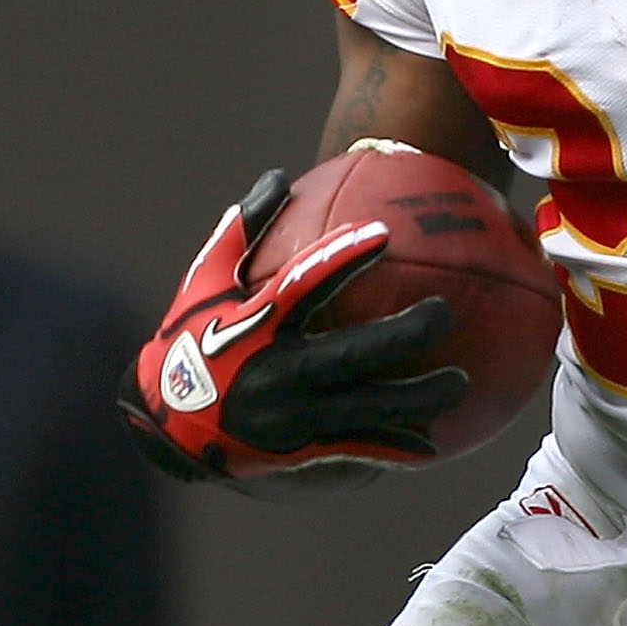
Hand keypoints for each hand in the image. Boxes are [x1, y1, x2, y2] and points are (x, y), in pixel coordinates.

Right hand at [119, 167, 468, 488]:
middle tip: (446, 312)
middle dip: (403, 335)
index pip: (304, 286)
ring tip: (462, 384)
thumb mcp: (205, 282)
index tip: (383, 233)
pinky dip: (396, 445)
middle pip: (353, 353)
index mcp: (256, 325)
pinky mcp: (300, 450)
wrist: (164, 427)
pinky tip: (434, 441)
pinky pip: (358, 448)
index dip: (343, 259)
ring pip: (367, 407)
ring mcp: (293, 416)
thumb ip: (243, 229)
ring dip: (418, 398)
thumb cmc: (190, 339)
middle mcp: (278, 371)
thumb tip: (280, 175)